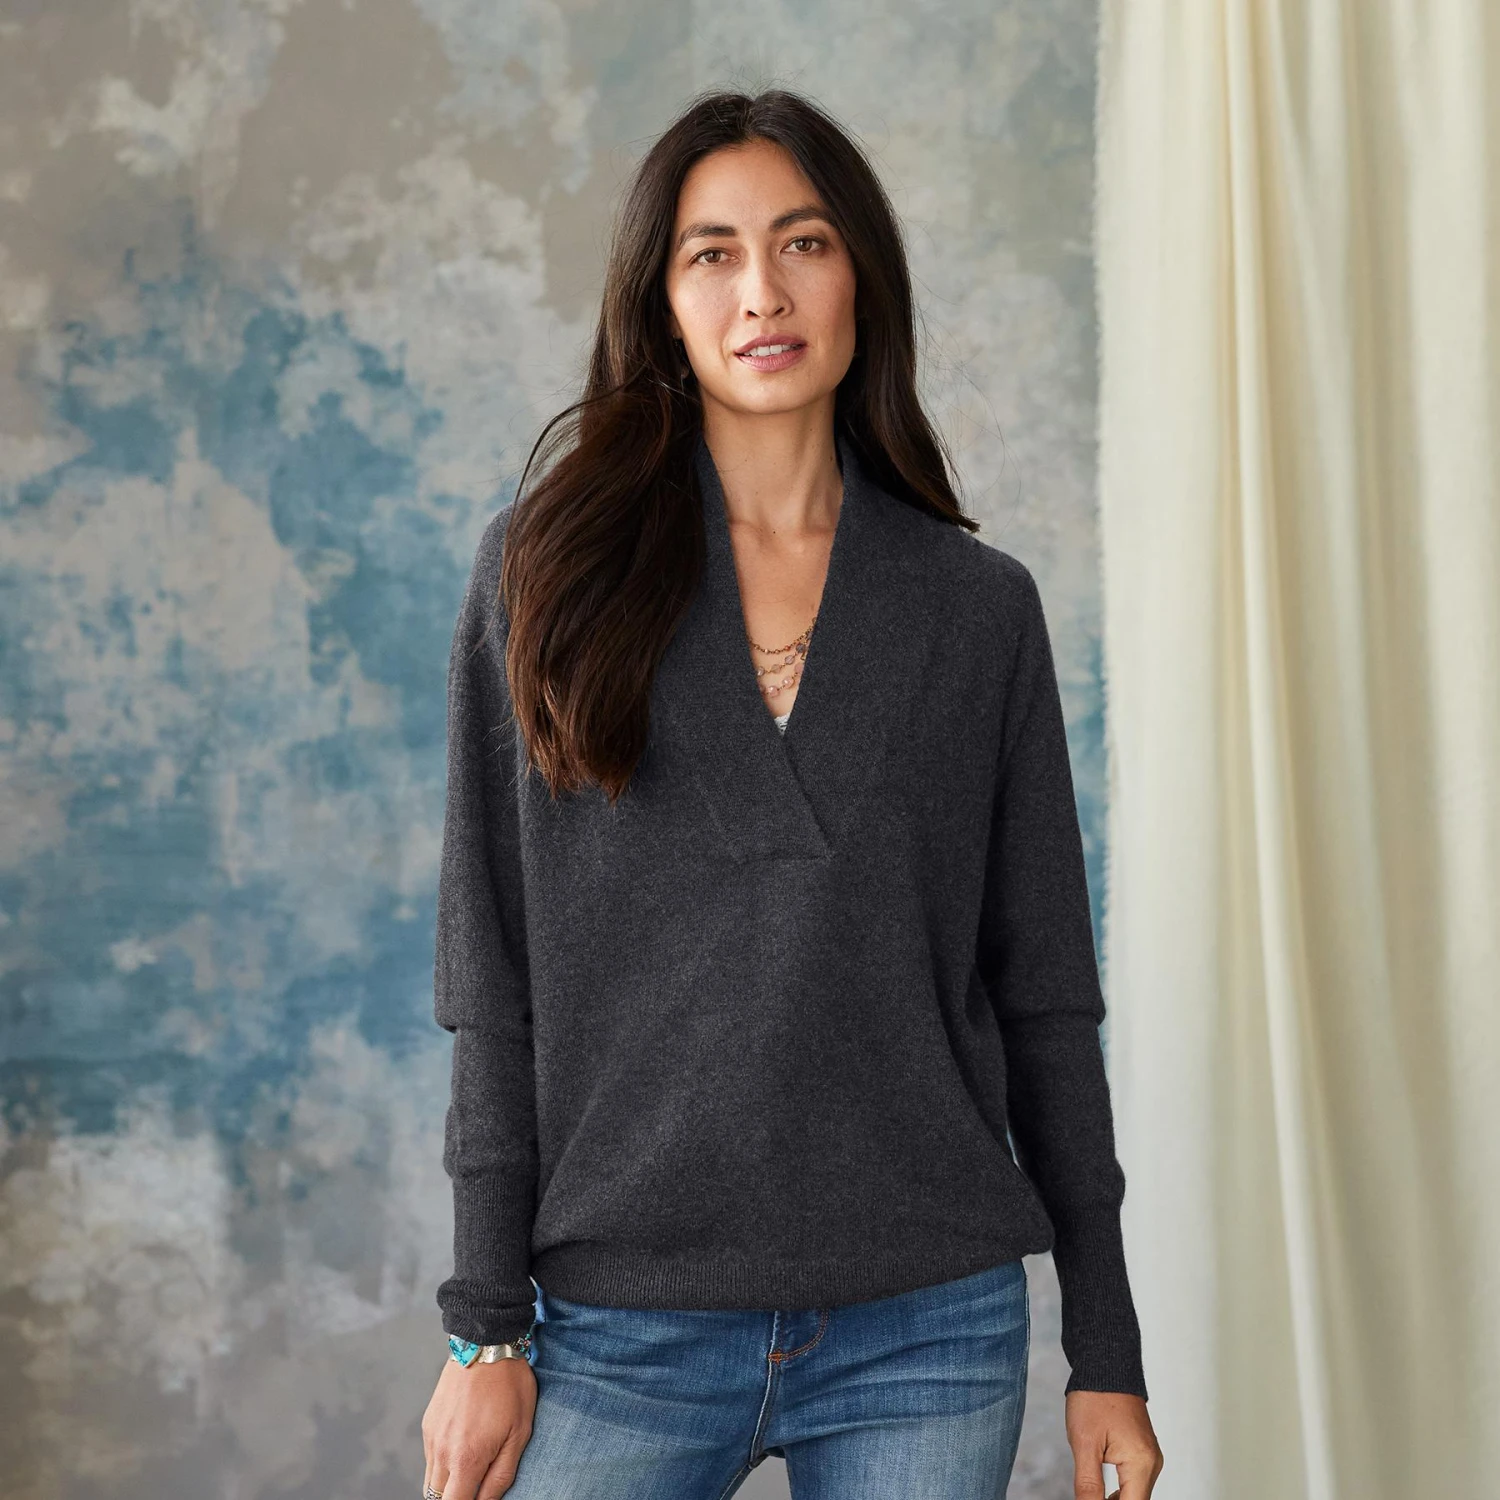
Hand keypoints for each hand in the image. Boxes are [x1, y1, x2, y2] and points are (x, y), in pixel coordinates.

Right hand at [422, 1355, 536, 1499]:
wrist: (485, 1343)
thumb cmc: (510, 1386)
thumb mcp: (519, 1433)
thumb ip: (501, 1476)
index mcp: (466, 1459)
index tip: (480, 1495)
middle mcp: (441, 1452)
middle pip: (438, 1498)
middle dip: (457, 1497)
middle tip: (477, 1483)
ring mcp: (431, 1437)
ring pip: (431, 1481)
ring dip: (449, 1484)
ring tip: (474, 1468)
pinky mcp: (427, 1424)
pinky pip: (430, 1459)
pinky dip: (443, 1465)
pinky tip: (464, 1447)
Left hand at [1065, 1389, 1163, 1499]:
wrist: (1104, 1366)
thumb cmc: (1094, 1398)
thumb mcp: (1084, 1444)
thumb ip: (1088, 1485)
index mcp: (1141, 1463)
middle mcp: (1152, 1463)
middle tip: (1087, 1497)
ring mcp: (1149, 1457)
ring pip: (1135, 1494)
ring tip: (1092, 1496)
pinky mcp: (1143, 1451)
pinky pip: (1134, 1481)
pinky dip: (1120, 1491)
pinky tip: (1101, 1493)